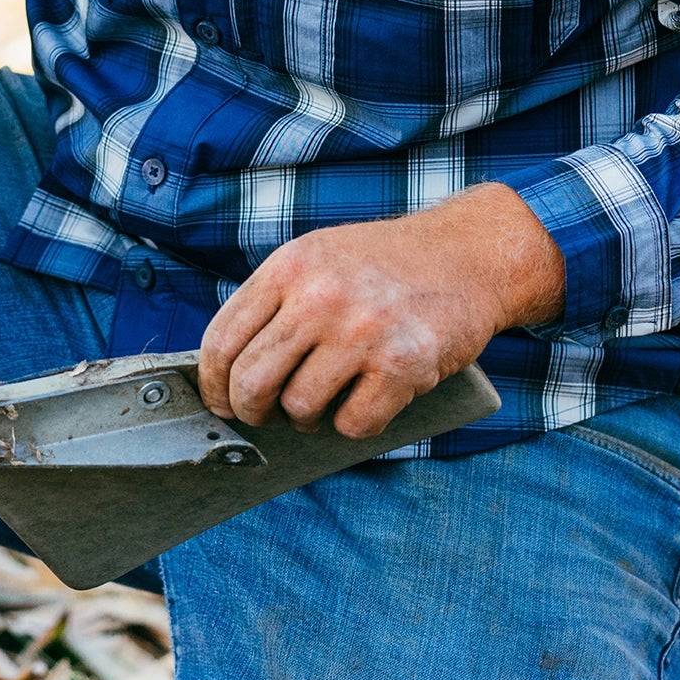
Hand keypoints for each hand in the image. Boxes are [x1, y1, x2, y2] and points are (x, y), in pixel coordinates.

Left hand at [198, 183, 564, 440]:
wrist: (467, 255)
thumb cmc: (384, 264)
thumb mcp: (318, 258)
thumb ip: (273, 303)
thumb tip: (226, 372)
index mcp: (290, 267)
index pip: (222, 340)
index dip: (212, 384)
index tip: (220, 402)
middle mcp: (320, 297)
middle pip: (251, 383)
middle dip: (251, 411)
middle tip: (266, 414)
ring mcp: (362, 332)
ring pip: (299, 409)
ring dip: (305, 418)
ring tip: (322, 401)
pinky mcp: (403, 365)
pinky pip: (352, 424)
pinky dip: (354, 423)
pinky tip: (365, 400)